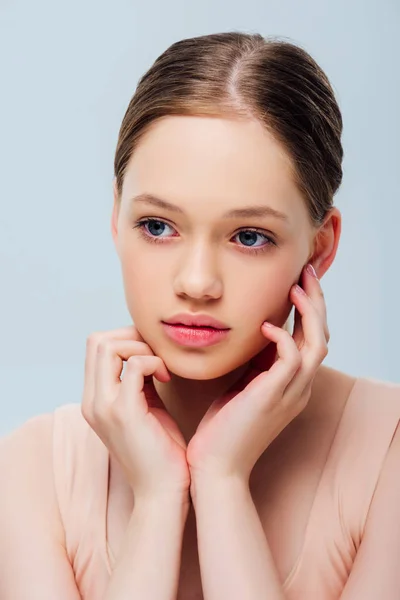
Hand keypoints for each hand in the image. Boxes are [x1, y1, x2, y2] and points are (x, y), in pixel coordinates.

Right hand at [81, 325, 189, 503]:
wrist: (163, 492)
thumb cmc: (161, 451)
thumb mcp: (145, 407)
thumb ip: (139, 381)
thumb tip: (147, 351)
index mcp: (94, 400)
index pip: (95, 346)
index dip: (125, 338)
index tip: (152, 351)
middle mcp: (91, 401)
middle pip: (97, 340)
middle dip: (132, 336)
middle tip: (157, 353)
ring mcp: (103, 406)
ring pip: (108, 346)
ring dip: (141, 347)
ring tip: (161, 366)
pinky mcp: (124, 412)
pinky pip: (135, 365)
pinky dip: (154, 361)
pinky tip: (167, 377)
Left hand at [186, 264, 329, 486]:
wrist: (215, 466)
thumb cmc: (223, 428)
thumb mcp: (242, 386)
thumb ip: (255, 363)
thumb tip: (253, 332)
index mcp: (292, 385)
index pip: (311, 340)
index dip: (308, 310)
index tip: (297, 283)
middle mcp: (299, 388)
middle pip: (322, 336)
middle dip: (316, 302)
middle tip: (307, 273)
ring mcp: (290, 393)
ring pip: (316, 343)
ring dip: (309, 311)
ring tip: (296, 286)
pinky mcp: (274, 395)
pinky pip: (292, 357)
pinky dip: (282, 336)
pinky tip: (264, 325)